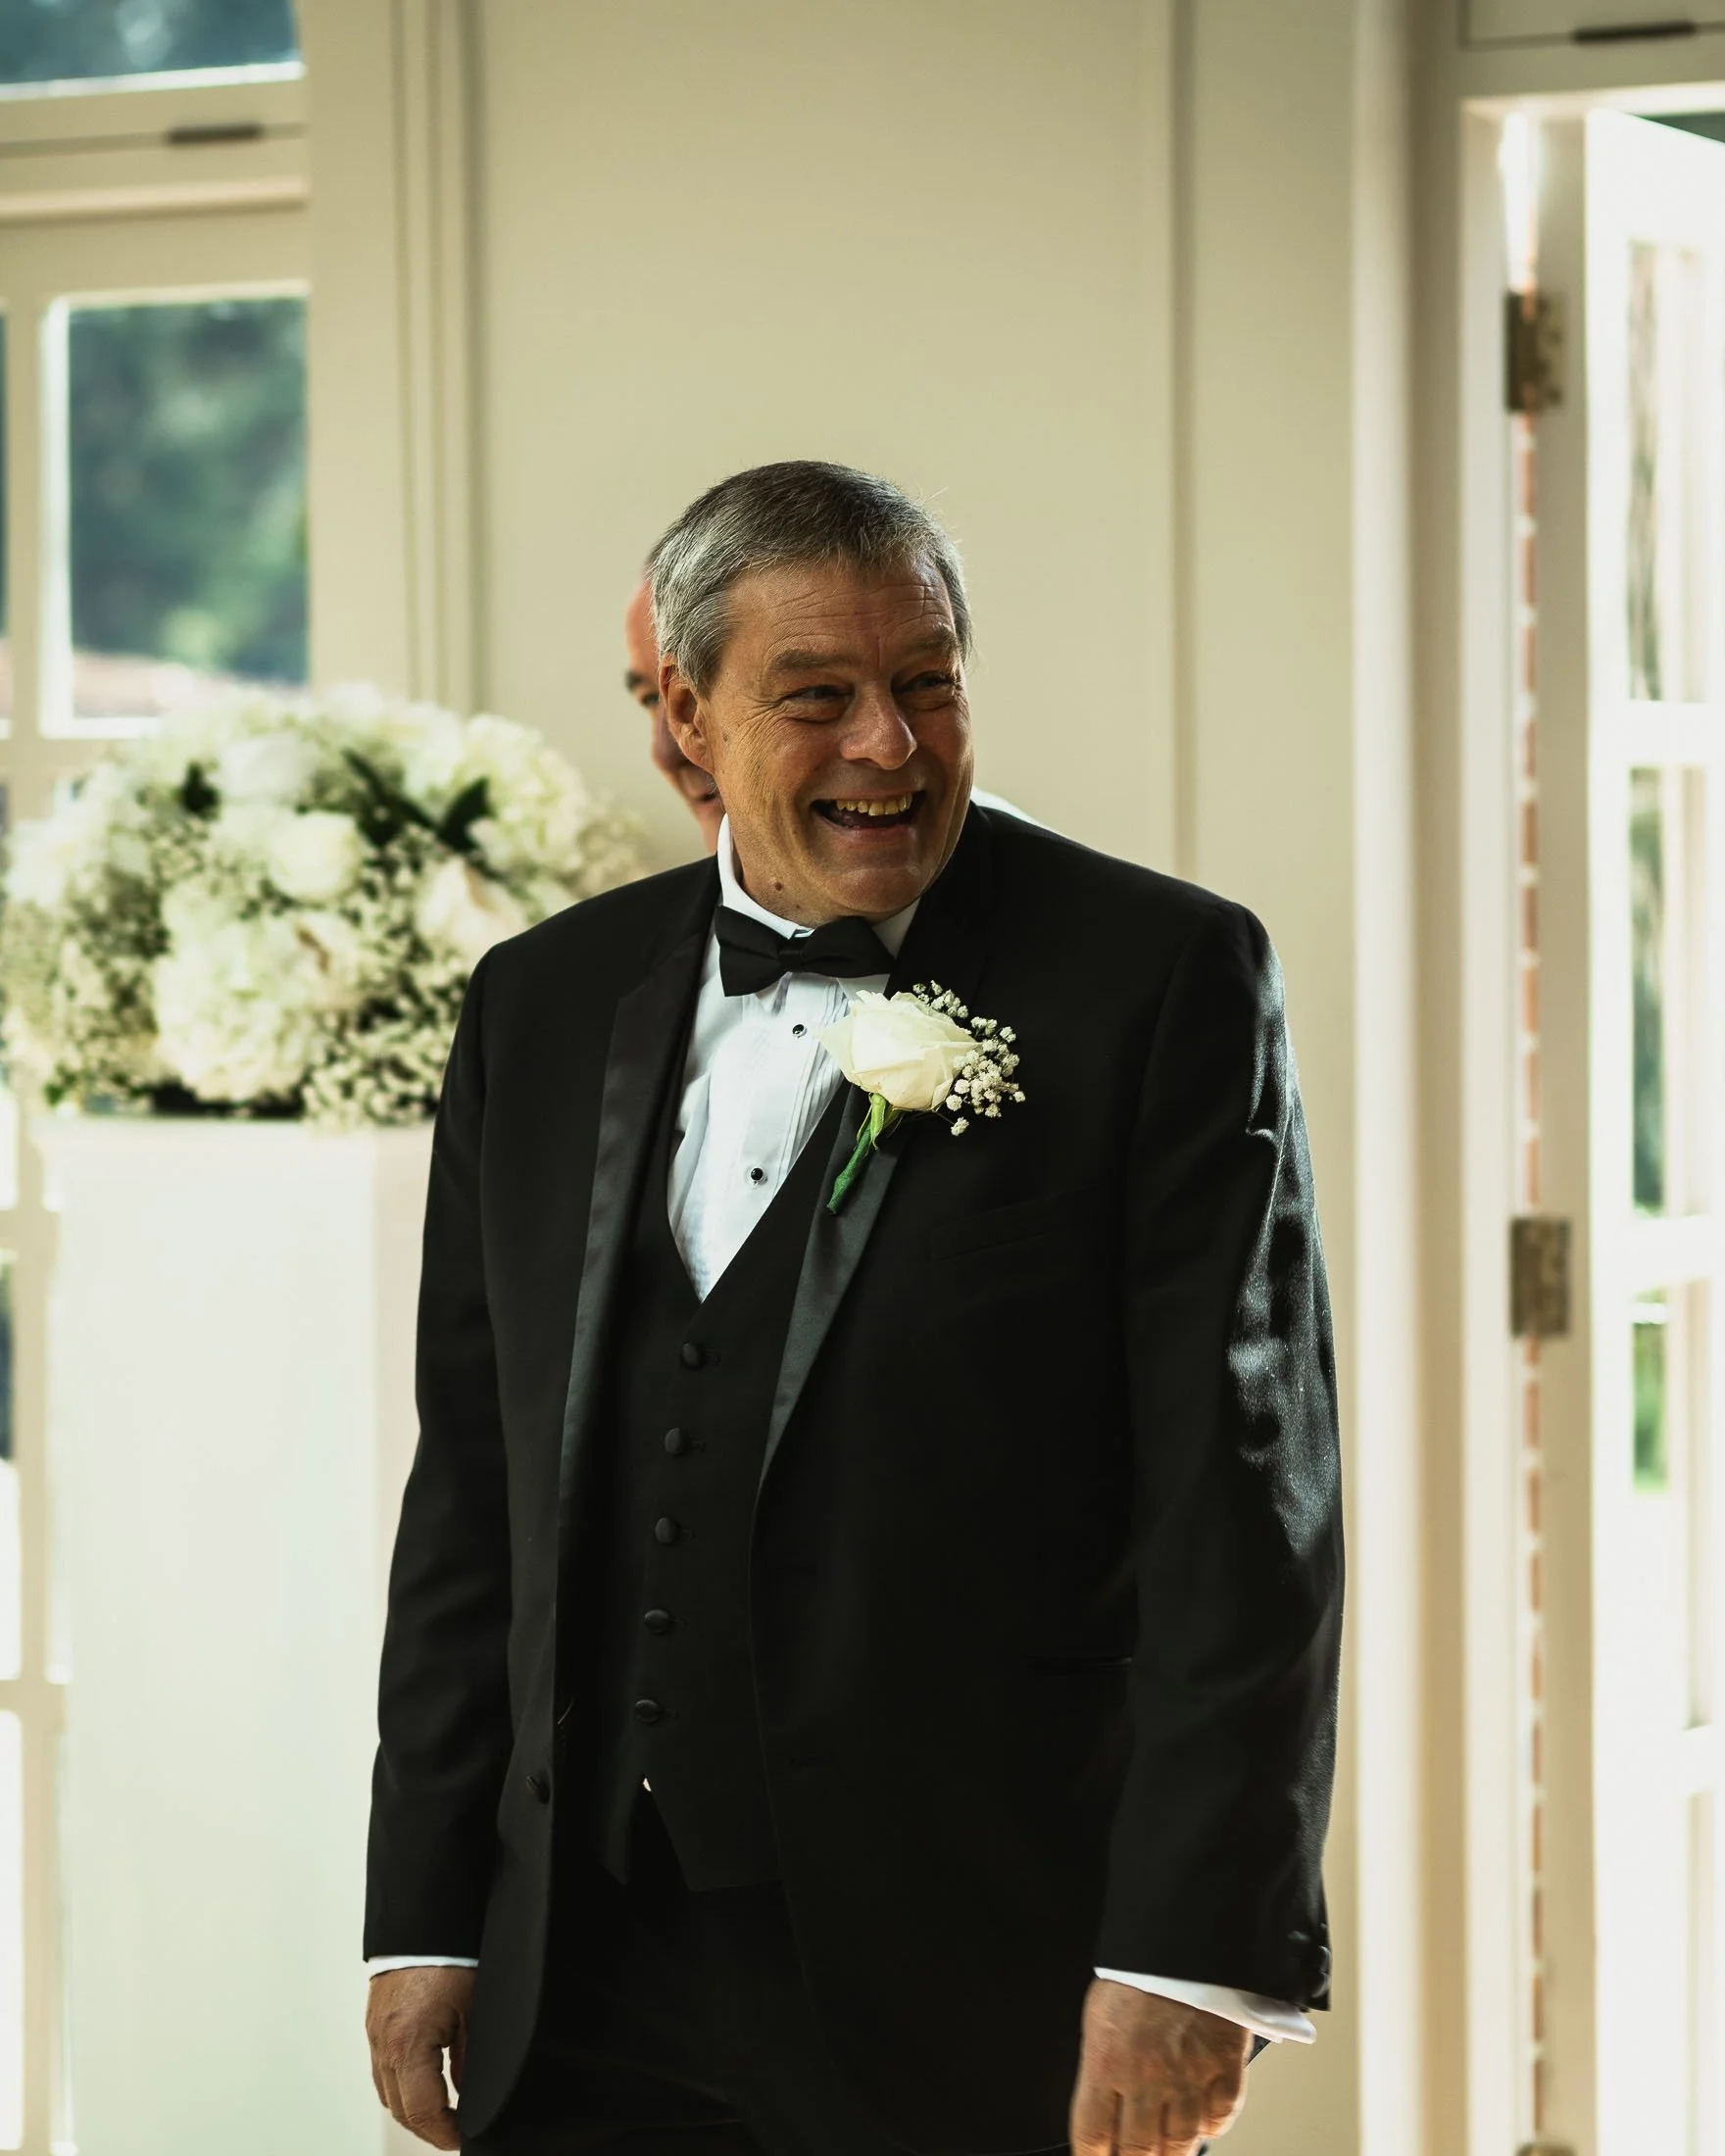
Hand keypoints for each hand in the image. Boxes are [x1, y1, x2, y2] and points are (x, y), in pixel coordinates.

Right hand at [366, 1964, 475, 2149]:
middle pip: (400, 2109)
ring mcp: (376, 2035)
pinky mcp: (376, 2023)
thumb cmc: (449, 1956)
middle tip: (454, 2133)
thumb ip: (470, 2058)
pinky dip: (402, 2084)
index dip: (444, 2132)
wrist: (424, 1921)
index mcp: (407, 2044)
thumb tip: (471, 2092)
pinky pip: (384, 2068)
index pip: (421, 2111)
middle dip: (427, 2128)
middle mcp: (384, 2044)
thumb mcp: (473, 2010)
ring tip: (441, 2115)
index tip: (461, 2138)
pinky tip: (424, 2082)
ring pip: (388, 2092)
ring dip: (411, 2109)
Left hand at [1070, 1980, 1249, 2154]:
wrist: (1184, 1935)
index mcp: (1107, 2063)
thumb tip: (1100, 2107)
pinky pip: (1221, 2117)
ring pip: (1182, 2143)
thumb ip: (1101, 2065)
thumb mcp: (1100, 2016)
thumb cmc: (1139, 1972)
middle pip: (1138, 2150)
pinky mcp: (1225, 2066)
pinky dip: (1212, 2127)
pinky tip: (1203, 2123)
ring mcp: (1188, 2076)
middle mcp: (1147, 2079)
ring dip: (1173, 2153)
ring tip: (1167, 2152)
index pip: (1092, 2135)